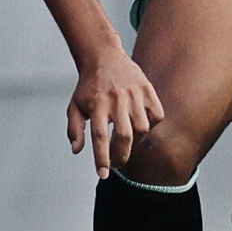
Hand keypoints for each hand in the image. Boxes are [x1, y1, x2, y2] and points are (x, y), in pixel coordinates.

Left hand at [67, 41, 164, 175]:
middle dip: (121, 156)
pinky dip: (151, 125)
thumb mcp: (75, 106)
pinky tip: (140, 124)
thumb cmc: (89, 86)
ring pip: (142, 128)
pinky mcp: (147, 89)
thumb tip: (76, 150)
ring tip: (126, 141)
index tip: (103, 174)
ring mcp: (134, 94)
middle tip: (116, 165)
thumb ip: (75, 129)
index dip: (102, 158)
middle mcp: (116, 99)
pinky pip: (157, 115)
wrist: (103, 57)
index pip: (100, 136)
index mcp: (97, 104)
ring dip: (136, 141)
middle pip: (124, 136)